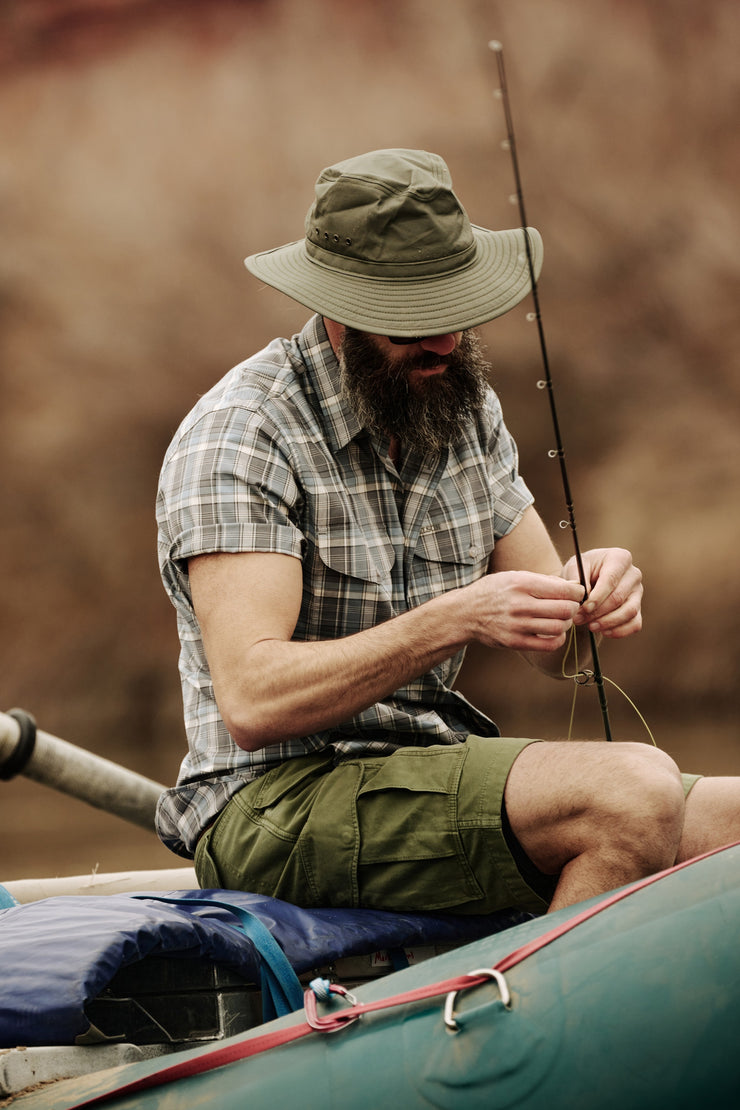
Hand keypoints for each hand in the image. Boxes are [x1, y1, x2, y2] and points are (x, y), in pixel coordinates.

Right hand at [469, 571, 584, 652]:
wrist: (466, 613)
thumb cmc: (494, 592)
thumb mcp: (514, 576)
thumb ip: (542, 581)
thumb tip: (573, 587)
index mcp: (521, 583)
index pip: (563, 589)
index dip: (577, 592)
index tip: (577, 593)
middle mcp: (519, 604)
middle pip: (564, 609)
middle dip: (574, 608)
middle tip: (571, 606)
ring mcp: (517, 625)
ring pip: (559, 627)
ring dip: (566, 623)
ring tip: (561, 619)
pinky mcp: (515, 642)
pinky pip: (549, 645)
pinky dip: (558, 639)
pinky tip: (554, 632)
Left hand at [564, 548, 642, 638]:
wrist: (588, 579)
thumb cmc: (581, 570)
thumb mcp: (574, 567)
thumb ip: (576, 578)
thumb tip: (583, 596)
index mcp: (620, 558)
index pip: (611, 580)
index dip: (597, 597)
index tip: (583, 608)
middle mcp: (633, 574)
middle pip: (619, 598)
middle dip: (598, 612)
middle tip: (579, 619)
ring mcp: (638, 592)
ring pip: (629, 612)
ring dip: (608, 623)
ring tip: (590, 627)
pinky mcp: (638, 608)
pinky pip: (635, 623)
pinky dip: (620, 631)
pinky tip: (604, 632)